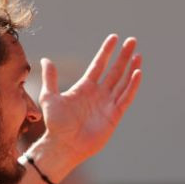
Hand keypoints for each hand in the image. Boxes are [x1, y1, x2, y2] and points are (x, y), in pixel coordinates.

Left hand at [37, 35, 141, 163]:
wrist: (64, 145)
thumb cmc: (55, 124)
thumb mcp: (49, 98)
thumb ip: (50, 79)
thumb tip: (46, 60)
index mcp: (84, 87)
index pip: (99, 64)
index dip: (107, 51)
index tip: (114, 38)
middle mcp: (98, 93)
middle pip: (114, 70)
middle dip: (123, 56)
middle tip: (132, 40)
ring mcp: (107, 104)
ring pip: (122, 82)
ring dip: (131, 68)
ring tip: (138, 54)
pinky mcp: (114, 115)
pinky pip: (126, 98)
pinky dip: (132, 86)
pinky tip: (138, 73)